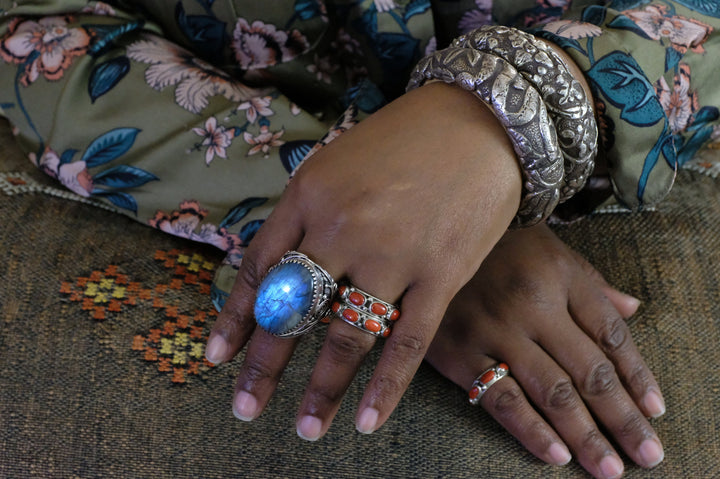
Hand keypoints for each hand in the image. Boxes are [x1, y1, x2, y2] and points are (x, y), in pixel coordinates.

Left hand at [204, 82, 522, 438]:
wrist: (480, 121)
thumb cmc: (405, 140)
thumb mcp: (337, 162)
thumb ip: (306, 214)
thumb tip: (279, 271)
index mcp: (308, 196)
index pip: (259, 270)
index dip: (235, 319)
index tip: (216, 358)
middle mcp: (341, 229)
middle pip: (293, 311)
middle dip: (264, 367)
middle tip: (244, 409)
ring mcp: (392, 255)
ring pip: (345, 337)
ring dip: (320, 390)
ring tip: (305, 429)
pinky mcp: (440, 275)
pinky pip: (406, 343)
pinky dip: (385, 388)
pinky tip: (365, 422)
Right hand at [426, 222, 664, 478]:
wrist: (423, 239)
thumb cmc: (496, 247)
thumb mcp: (550, 251)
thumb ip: (591, 283)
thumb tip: (633, 309)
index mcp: (559, 276)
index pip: (611, 334)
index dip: (637, 376)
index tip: (655, 411)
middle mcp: (532, 304)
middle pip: (589, 370)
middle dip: (622, 418)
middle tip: (646, 456)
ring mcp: (495, 330)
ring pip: (551, 391)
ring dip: (584, 435)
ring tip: (608, 467)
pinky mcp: (460, 352)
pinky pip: (501, 398)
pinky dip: (531, 430)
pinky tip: (556, 454)